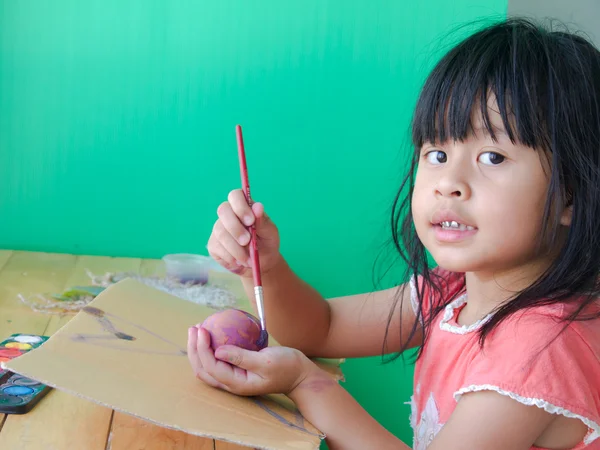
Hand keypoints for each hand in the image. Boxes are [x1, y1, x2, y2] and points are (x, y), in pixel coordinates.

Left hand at [187, 325, 318, 396]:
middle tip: (194, 327)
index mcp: (236, 383)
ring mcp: (234, 378)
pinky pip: (218, 360)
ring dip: (198, 350)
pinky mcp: (238, 370)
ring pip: (207, 366)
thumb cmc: (286, 367)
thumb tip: (218, 350)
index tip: (202, 328)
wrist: (300, 376)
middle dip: (194, 349)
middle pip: (203, 369)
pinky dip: (210, 349)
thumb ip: (242, 357)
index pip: (211, 366)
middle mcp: (231, 383)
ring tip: (198, 329)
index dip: (202, 348)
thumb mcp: (266, 361)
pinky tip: (213, 333)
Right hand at [207, 189, 280, 276]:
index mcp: (244, 207)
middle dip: (235, 228)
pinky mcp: (213, 244)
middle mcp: (229, 215)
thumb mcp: (270, 233)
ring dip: (236, 248)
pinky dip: (231, 257)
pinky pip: (218, 248)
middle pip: (223, 211)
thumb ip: (262, 221)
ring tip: (249, 259)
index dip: (240, 206)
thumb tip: (257, 206)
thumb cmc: (267, 243)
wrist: (261, 264)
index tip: (250, 221)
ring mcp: (219, 229)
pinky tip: (240, 261)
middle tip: (247, 241)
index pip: (235, 195)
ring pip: (220, 233)